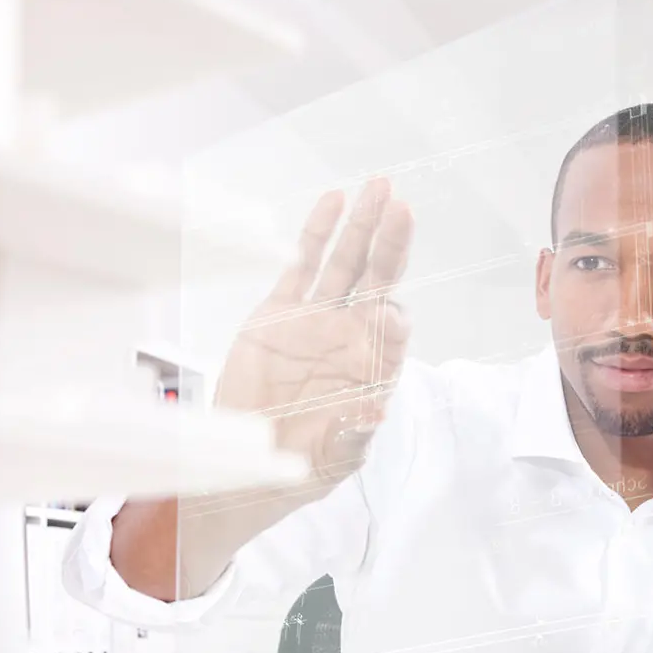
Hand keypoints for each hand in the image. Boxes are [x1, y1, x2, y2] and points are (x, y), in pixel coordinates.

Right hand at [213, 178, 414, 490]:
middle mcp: (351, 335)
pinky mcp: (280, 313)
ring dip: (361, 226)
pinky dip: (316, 234)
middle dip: (391, 244)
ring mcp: (317, 319)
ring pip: (345, 263)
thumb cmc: (303, 464)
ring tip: (376, 188)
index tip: (385, 318)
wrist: (251, 463)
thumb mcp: (336, 458)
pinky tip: (332, 203)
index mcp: (374, 365)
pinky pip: (303, 266)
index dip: (392, 317)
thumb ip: (353, 436)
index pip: (394, 326)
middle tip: (402, 208)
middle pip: (378, 278)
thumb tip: (374, 413)